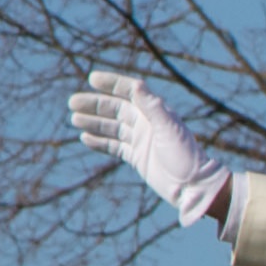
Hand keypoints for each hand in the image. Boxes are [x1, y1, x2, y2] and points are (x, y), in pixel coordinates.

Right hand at [66, 71, 231, 222]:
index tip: (92, 79)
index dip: (112, 83)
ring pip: (112, 127)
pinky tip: (85, 137)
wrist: (192, 186)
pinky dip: (100, 141)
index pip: (130, 92)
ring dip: (93, 122)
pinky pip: (115, 146)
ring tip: (74, 119)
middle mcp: (147, 123)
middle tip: (72, 102)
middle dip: (95, 105)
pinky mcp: (137, 157)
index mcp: (156, 112)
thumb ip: (152, 107)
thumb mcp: (169, 129)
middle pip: (116, 109)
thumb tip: (136, 85)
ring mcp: (141, 140)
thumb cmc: (185, 156)